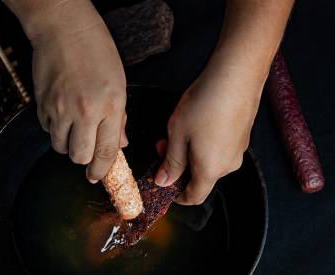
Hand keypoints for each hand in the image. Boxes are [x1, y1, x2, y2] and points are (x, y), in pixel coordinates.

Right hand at [12, 0, 127, 181]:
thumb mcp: (119, 84)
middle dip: (83, 158)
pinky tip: (62, 113)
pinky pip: (47, 130)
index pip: (106, 152)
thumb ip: (119, 118)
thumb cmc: (97, 51)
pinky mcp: (41, 104)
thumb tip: (120, 143)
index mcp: (110, 107)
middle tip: (87, 147)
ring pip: (60, 146)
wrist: (63, 28)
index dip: (101, 170)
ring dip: (68, 143)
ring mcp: (60, 108)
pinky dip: (55, 129)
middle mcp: (84, 112)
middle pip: (79, 156)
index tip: (97, 175)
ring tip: (74, 127)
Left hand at [155, 60, 262, 204]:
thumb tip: (164, 182)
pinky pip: (220, 149)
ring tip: (176, 130)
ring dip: (190, 153)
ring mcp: (238, 151)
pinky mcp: (242, 136)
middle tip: (161, 146)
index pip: (194, 196)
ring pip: (209, 161)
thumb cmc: (204, 105)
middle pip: (200, 177)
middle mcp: (228, 165)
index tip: (166, 186)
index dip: (178, 195)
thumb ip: (171, 162)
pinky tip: (196, 124)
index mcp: (210, 170)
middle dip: (179, 166)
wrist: (236, 77)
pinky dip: (204, 145)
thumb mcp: (178, 134)